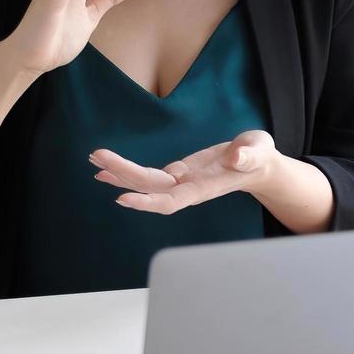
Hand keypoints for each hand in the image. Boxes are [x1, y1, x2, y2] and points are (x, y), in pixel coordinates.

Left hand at [89, 130, 279, 214]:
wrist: (256, 165)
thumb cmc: (257, 157)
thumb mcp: (258, 151)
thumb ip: (249, 155)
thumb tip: (237, 155)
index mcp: (204, 187)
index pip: (171, 200)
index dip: (147, 202)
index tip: (122, 199)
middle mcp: (187, 188)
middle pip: (150, 188)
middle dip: (124, 174)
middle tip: (98, 158)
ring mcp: (179, 182)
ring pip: (144, 183)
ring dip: (119, 173)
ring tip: (95, 161)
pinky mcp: (176, 174)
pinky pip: (146, 177)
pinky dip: (126, 172)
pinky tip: (106, 170)